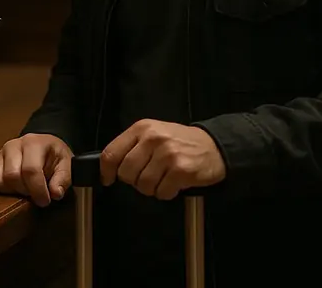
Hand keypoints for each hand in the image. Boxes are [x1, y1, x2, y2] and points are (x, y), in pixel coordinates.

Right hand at [0, 133, 72, 206]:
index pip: (30, 170)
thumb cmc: (53, 156)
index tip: (45, 201)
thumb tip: (55, 194)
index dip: (37, 190)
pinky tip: (9, 189)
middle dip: (24, 191)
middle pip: (11, 176)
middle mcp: (12, 146)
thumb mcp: (66, 164)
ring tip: (23, 190)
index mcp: (32, 143)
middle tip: (34, 194)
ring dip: (10, 192)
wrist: (41, 144)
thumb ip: (62, 179)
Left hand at [100, 119, 225, 199]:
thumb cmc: (180, 142)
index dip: (106, 171)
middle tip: (148, 177)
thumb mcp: (153, 134)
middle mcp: (153, 138)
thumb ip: (132, 146)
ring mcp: (168, 154)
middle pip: (126, 173)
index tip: (107, 179)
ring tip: (163, 178)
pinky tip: (174, 183)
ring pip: (143, 185)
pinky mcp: (181, 170)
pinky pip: (162, 192)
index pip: (111, 153)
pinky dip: (166, 193)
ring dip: (152, 188)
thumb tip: (110, 168)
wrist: (215, 146)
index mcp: (142, 128)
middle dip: (134, 181)